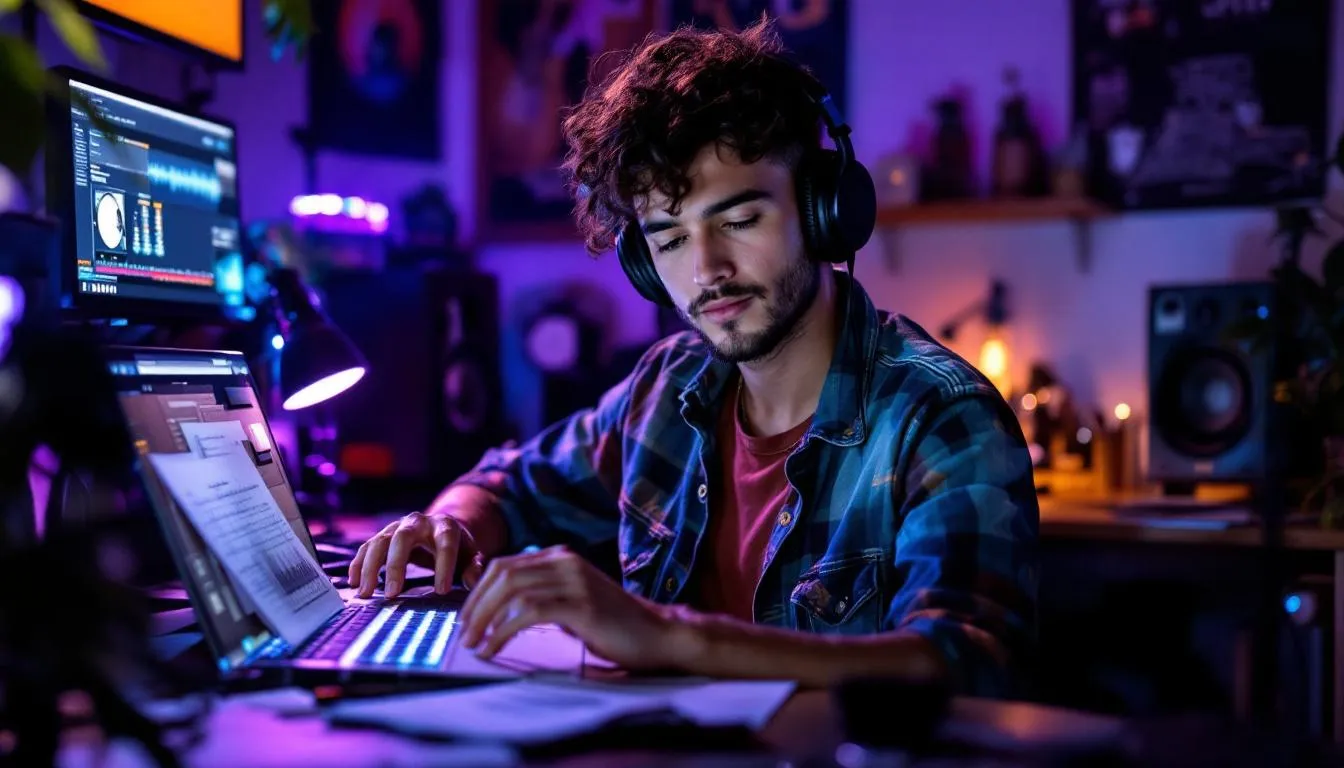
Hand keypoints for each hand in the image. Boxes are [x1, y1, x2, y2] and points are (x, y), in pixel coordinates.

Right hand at [347, 511, 484, 598]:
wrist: (439, 529)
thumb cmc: (457, 548)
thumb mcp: (470, 555)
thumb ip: (474, 567)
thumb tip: (472, 581)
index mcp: (445, 525)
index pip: (445, 542)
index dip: (444, 565)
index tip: (441, 591)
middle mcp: (418, 522)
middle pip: (404, 538)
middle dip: (397, 565)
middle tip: (393, 594)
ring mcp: (397, 527)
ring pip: (380, 542)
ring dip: (371, 567)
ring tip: (367, 594)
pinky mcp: (383, 536)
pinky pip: (366, 547)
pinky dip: (358, 564)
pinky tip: (354, 584)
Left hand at [458, 546, 687, 670]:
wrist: (658, 634)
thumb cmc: (614, 625)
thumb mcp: (572, 601)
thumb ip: (543, 596)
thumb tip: (501, 610)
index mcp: (560, 556)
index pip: (503, 565)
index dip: (477, 592)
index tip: (465, 619)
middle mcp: (565, 561)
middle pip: (502, 574)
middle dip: (475, 606)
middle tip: (463, 635)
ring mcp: (574, 580)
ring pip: (512, 590)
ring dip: (485, 619)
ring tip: (475, 645)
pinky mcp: (581, 604)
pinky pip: (528, 612)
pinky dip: (503, 631)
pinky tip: (495, 648)